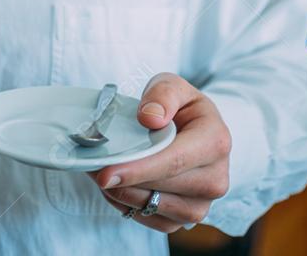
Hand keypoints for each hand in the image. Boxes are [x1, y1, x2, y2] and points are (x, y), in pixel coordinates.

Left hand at [87, 72, 231, 232]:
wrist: (196, 130)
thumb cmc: (181, 106)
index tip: (106, 173)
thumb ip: (163, 94)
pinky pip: (152, 220)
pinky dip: (128, 205)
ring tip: (100, 171)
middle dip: (122, 179)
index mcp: (215, 142)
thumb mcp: (174, 86)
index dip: (138, 169)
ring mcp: (202, 204)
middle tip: (91, 165)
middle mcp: (215, 179)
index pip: (174, 161)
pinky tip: (115, 185)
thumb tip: (149, 119)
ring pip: (154, 207)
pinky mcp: (187, 218)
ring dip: (121, 193)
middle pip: (161, 187)